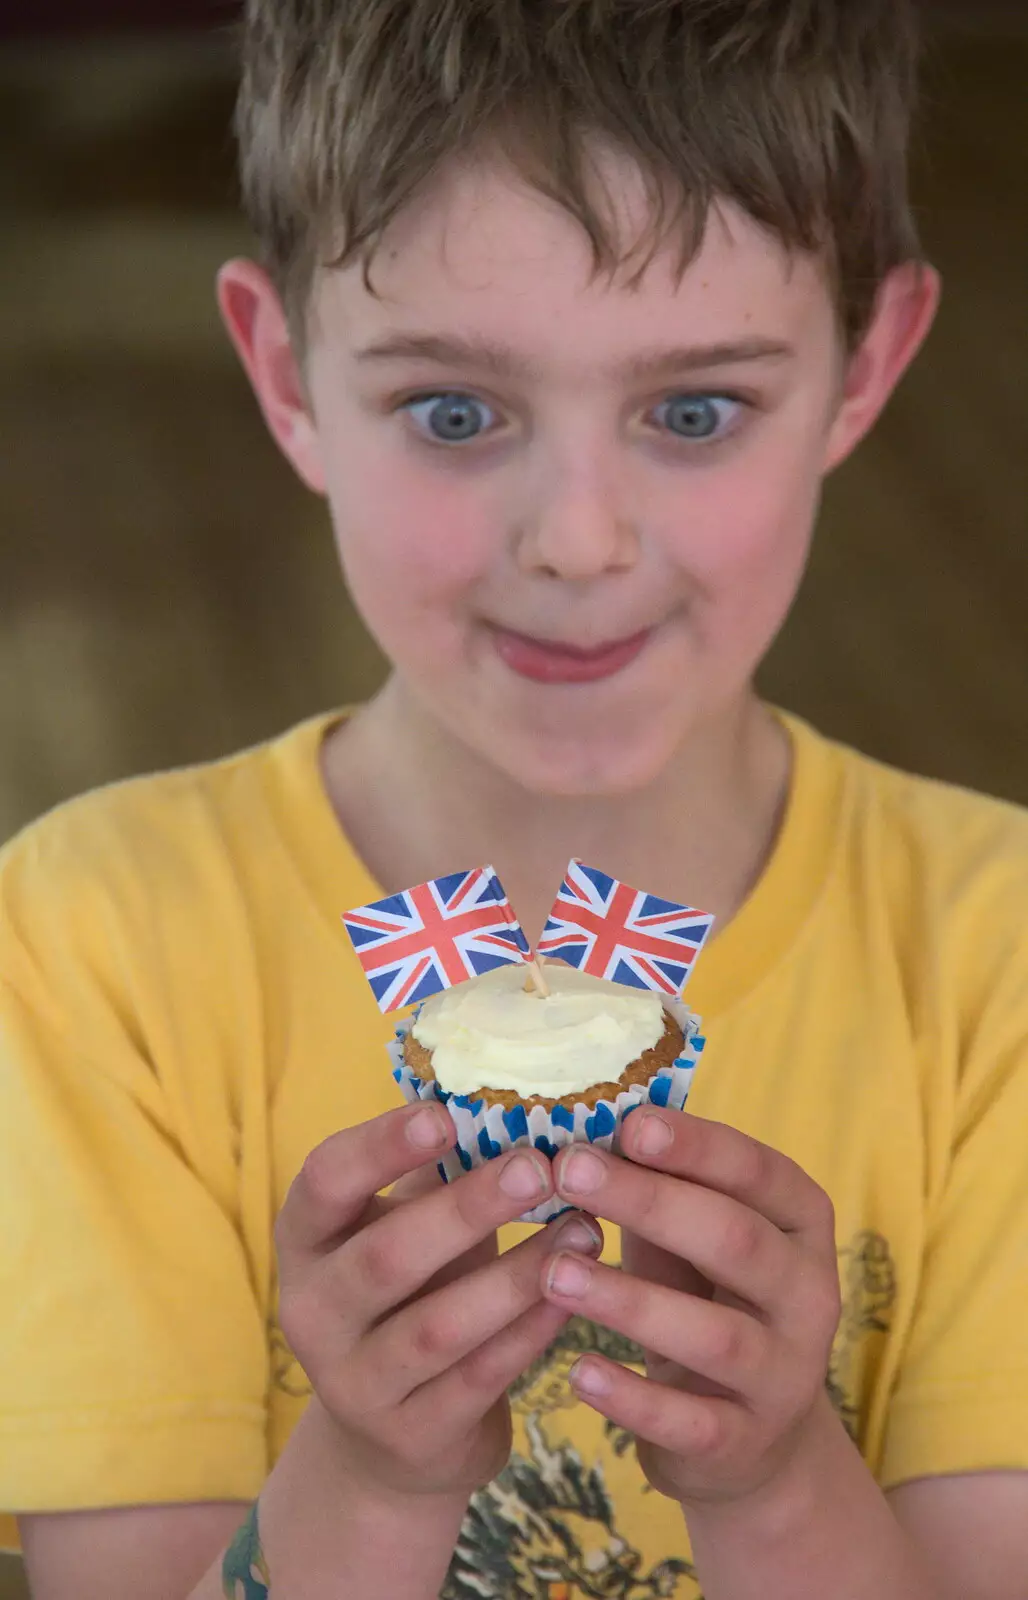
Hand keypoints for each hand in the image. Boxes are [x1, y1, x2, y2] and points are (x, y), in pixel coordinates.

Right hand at [275, 1103, 602, 1499]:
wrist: (393, 1436)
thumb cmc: (415, 1292)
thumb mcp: (406, 1227)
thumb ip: (439, 1171)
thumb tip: (514, 1085)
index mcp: (306, 1240)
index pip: (324, 1182)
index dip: (380, 1147)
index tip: (445, 1115)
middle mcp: (313, 1311)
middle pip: (384, 1257)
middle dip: (465, 1210)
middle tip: (537, 1167)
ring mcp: (354, 1382)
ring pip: (438, 1327)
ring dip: (517, 1276)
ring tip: (583, 1231)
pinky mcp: (408, 1435)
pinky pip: (478, 1379)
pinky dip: (530, 1334)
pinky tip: (576, 1294)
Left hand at [540, 1109, 840, 1508]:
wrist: (750, 1434)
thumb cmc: (703, 1295)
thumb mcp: (691, 1233)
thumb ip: (660, 1181)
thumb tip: (590, 1115)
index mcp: (801, 1224)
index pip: (760, 1171)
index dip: (697, 1145)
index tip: (628, 1122)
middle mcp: (810, 1295)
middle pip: (736, 1240)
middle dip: (652, 1201)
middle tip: (571, 1171)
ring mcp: (784, 1374)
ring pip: (715, 1335)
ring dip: (631, 1301)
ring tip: (556, 1271)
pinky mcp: (745, 1442)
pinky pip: (691, 1422)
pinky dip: (633, 1398)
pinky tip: (579, 1371)